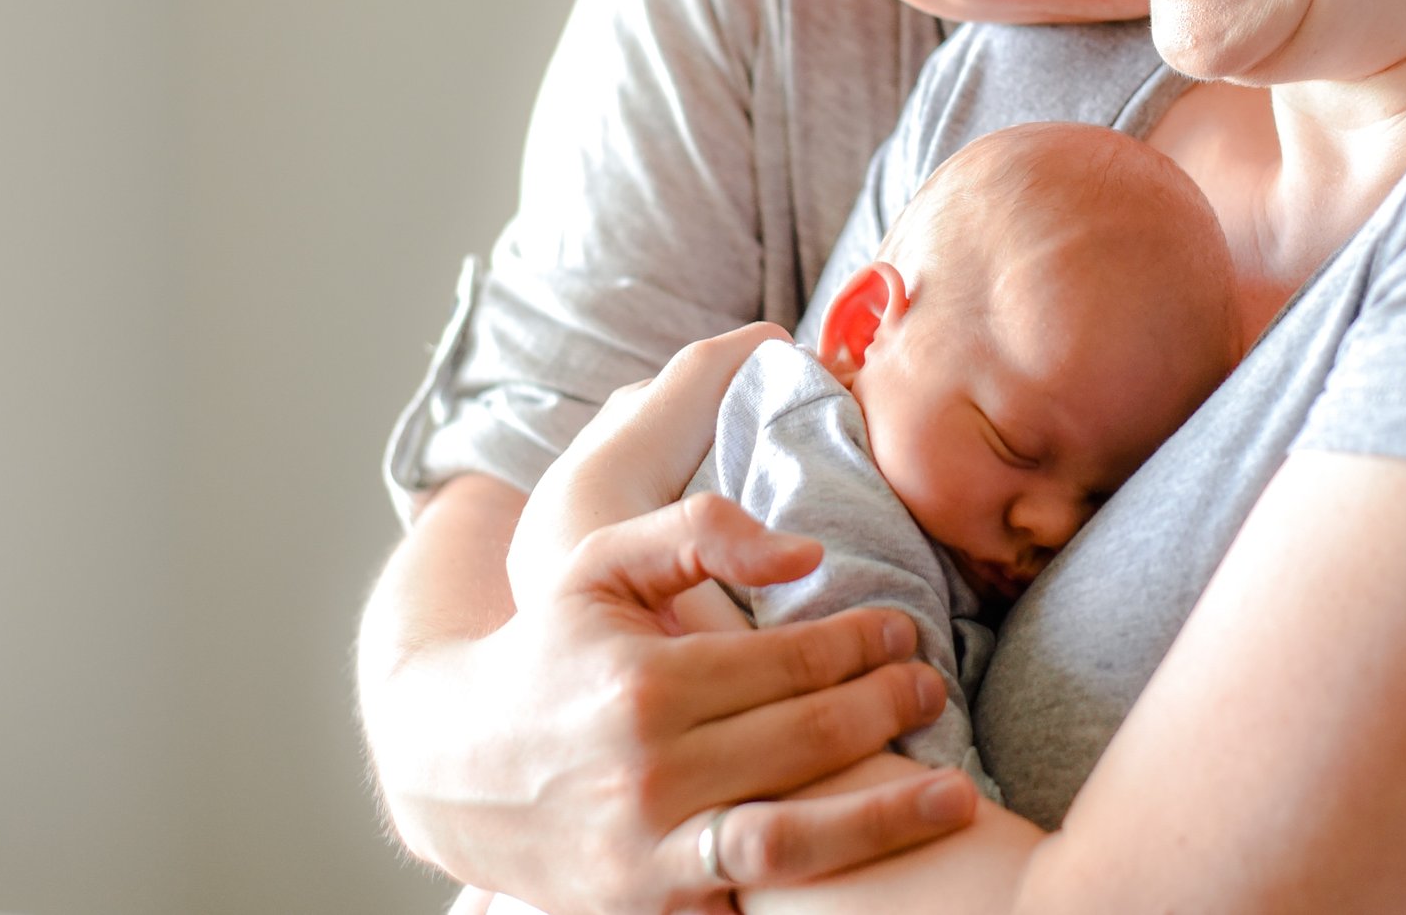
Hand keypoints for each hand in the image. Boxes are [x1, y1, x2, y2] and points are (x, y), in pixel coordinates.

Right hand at [364, 328, 978, 914]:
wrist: (452, 769)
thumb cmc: (546, 650)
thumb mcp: (598, 563)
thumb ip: (700, 529)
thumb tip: (806, 555)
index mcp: (644, 684)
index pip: (791, 662)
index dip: (862, 642)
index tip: (904, 628)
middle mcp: (648, 775)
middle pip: (807, 742)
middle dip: (889, 709)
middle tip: (932, 686)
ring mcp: (648, 857)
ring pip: (796, 842)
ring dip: (888, 817)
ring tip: (954, 793)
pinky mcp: (648, 914)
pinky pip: (749, 908)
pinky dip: (817, 892)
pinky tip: (878, 870)